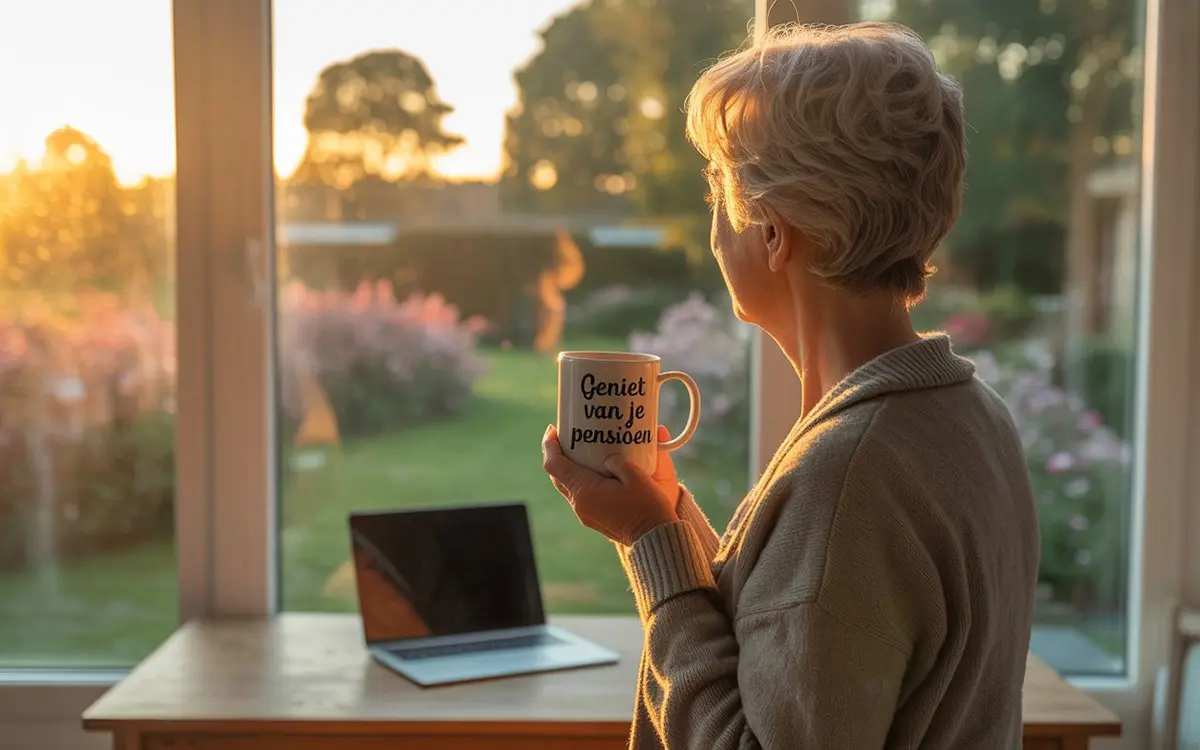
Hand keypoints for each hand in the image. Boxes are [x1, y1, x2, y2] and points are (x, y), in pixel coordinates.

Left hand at [541, 424, 680, 545]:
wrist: (655, 538)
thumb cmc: (647, 507)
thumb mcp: (636, 475)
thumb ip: (618, 462)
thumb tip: (609, 459)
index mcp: (585, 491)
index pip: (554, 465)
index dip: (549, 445)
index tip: (552, 429)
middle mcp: (579, 504)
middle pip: (557, 476)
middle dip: (557, 455)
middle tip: (564, 437)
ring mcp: (586, 514)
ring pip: (568, 487)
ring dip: (569, 469)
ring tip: (579, 452)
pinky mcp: (594, 519)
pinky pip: (579, 495)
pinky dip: (580, 480)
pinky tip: (593, 471)